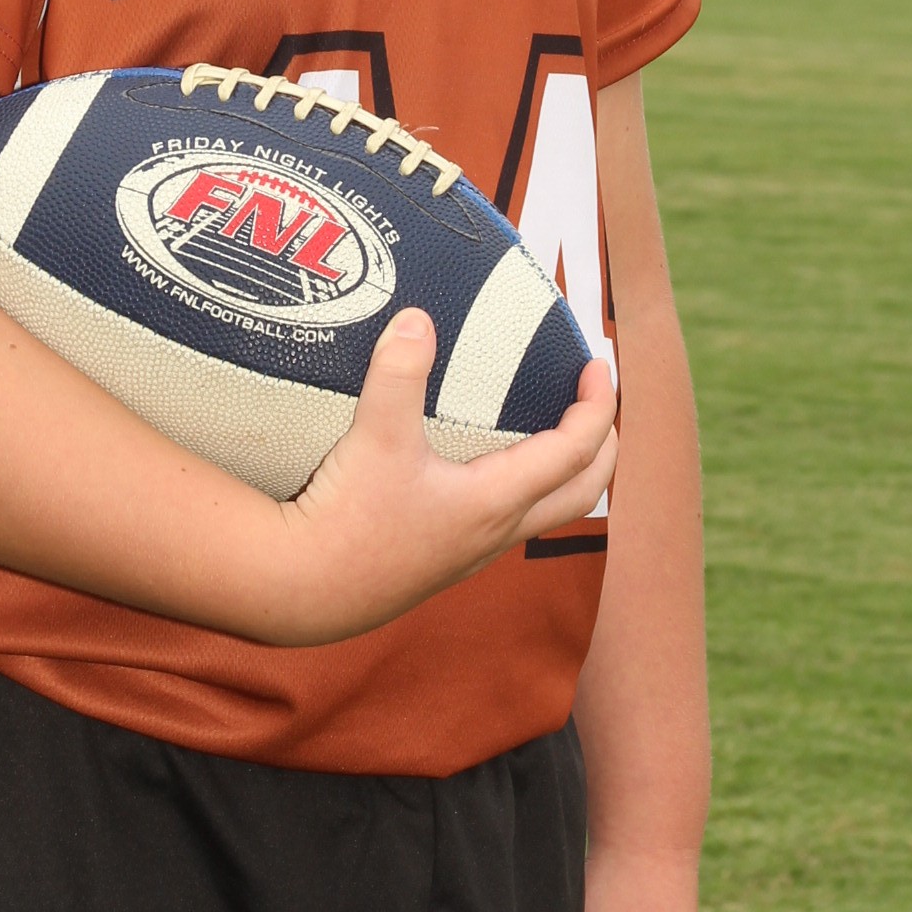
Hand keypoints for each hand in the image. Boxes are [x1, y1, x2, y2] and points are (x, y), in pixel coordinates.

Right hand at [273, 311, 617, 644]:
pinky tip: (487, 467)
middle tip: (596, 402)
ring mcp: (473, 551)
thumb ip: (398, 374)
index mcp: (496, 500)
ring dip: (567, 471)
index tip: (597, 367)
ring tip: (555, 429)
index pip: (575, 452)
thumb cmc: (347, 521)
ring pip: (547, 512)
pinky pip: (509, 521)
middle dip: (603, 445)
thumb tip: (417, 320)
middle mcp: (496, 531)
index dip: (597, 407)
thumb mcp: (374, 438)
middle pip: (582, 492)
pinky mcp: (446, 559)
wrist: (307, 592)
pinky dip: (526, 487)